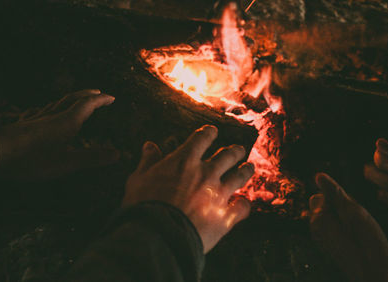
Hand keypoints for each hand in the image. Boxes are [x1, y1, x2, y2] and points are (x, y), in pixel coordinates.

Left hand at [0, 89, 119, 179]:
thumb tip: (118, 153)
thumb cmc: (31, 159)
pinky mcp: (25, 124)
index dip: (100, 100)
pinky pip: (41, 110)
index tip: (111, 97)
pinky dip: (50, 108)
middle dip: (87, 94)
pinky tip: (45, 112)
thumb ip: (92, 158)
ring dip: (71, 99)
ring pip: (57, 103)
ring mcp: (38, 118)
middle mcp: (53, 116)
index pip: (87, 105)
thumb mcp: (66, 162)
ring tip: (77, 100)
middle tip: (97, 92)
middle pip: (72, 99)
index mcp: (67, 122)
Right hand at [123, 125, 253, 252]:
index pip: (202, 138)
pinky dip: (244, 205)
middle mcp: (206, 173)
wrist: (158, 236)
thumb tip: (150, 146)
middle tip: (238, 150)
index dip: (209, 133)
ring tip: (249, 167)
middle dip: (235, 151)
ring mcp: (219, 194)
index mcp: (185, 160)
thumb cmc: (144, 206)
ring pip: (240, 176)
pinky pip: (242, 207)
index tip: (212, 132)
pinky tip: (243, 204)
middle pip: (228, 155)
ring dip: (246, 170)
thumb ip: (148, 161)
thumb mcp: (138, 179)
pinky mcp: (225, 216)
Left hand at [309, 173, 387, 281]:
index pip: (322, 193)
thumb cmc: (366, 244)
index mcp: (318, 218)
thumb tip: (319, 175)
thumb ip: (335, 193)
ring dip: (341, 216)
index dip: (339, 197)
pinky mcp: (330, 246)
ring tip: (358, 228)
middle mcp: (316, 229)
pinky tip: (356, 236)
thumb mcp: (354, 212)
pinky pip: (334, 228)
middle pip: (322, 203)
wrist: (374, 273)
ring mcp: (322, 239)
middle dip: (337, 205)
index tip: (353, 209)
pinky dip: (343, 227)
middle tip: (356, 218)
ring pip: (330, 215)